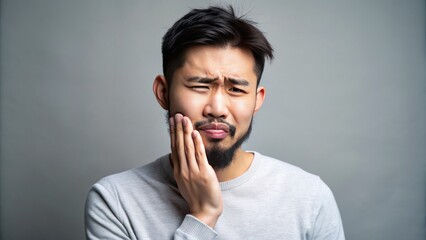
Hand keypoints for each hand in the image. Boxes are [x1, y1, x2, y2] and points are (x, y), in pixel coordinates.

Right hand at [169, 113, 222, 227]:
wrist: (204, 211)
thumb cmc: (197, 197)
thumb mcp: (186, 181)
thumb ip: (183, 168)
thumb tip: (181, 157)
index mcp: (178, 171)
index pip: (174, 147)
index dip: (173, 133)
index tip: (172, 122)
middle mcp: (183, 169)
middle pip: (179, 145)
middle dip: (178, 128)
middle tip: (176, 114)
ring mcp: (193, 171)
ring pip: (188, 148)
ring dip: (186, 132)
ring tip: (185, 119)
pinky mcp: (203, 173)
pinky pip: (199, 156)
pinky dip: (197, 144)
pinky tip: (195, 133)